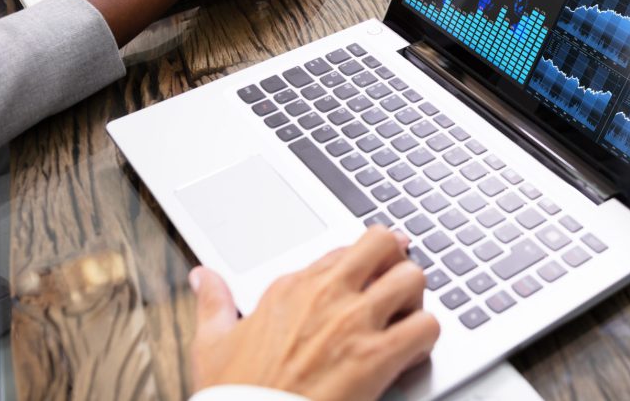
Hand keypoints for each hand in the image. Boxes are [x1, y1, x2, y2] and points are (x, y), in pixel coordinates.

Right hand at [188, 228, 440, 400]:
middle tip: (393, 290)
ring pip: (413, 278)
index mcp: (290, 287)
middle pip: (383, 243)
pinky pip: (427, 326)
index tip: (365, 279)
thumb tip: (202, 276)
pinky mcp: (377, 356)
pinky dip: (427, 339)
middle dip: (396, 263)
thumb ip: (213, 302)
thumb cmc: (235, 393)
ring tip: (405, 322)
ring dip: (416, 300)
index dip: (360, 267)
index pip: (343, 251)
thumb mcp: (211, 343)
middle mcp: (326, 294)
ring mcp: (354, 322)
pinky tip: (410, 354)